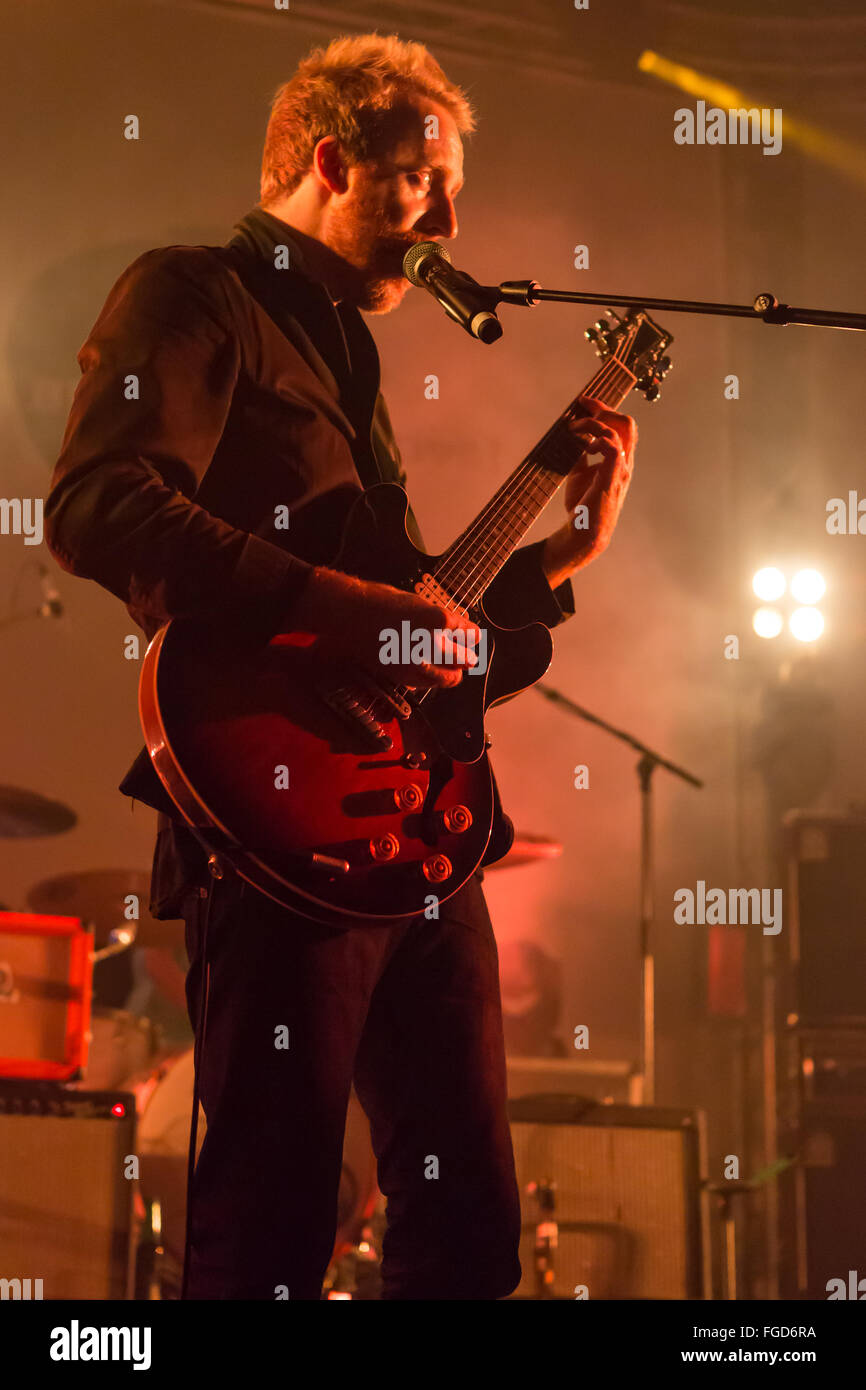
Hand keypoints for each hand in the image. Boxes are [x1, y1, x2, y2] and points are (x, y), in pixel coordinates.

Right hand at [289, 567, 480, 688]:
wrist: (350, 613)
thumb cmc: (381, 601)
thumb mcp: (418, 602)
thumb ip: (439, 619)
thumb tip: (455, 630)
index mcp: (439, 619)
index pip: (470, 634)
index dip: (472, 635)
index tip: (471, 636)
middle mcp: (431, 643)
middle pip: (464, 659)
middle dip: (467, 658)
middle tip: (469, 659)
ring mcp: (416, 662)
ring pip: (447, 678)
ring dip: (452, 674)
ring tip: (453, 672)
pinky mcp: (401, 674)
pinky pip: (425, 683)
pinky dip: (431, 680)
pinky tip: (428, 674)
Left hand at [543, 395, 636, 583]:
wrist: (584, 532)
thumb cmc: (583, 506)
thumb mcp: (579, 474)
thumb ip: (580, 457)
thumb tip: (571, 439)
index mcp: (620, 460)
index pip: (623, 426)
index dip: (605, 409)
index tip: (585, 403)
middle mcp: (625, 462)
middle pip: (627, 423)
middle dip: (604, 408)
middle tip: (583, 406)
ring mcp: (621, 470)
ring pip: (620, 431)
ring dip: (593, 423)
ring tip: (574, 428)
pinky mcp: (611, 478)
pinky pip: (611, 447)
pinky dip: (596, 439)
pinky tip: (585, 447)